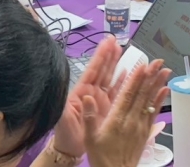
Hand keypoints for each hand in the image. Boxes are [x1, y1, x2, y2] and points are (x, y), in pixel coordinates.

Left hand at [51, 37, 120, 156]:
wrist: (71, 148)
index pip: (93, 69)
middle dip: (109, 55)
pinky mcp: (108, 107)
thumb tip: (74, 92)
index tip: (107, 43)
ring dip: (116, 63)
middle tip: (115, 41)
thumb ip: (64, 104)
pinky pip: (117, 91)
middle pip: (103, 69)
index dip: (101, 56)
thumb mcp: (61, 117)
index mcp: (81, 91)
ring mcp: (100, 99)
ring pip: (110, 77)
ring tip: (122, 50)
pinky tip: (127, 71)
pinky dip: (123, 80)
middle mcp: (92, 92)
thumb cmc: (64, 132)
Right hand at [80, 56, 169, 166]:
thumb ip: (89, 118)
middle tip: (158, 62)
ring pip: (150, 101)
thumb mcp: (90, 139)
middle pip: (142, 94)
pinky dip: (160, 100)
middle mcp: (131, 120)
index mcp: (117, 119)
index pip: (128, 95)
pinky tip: (165, 89)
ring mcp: (140, 125)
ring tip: (166, 70)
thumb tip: (86, 98)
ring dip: (158, 85)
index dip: (136, 79)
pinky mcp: (146, 131)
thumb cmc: (101, 157)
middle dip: (151, 76)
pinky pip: (154, 112)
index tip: (143, 66)